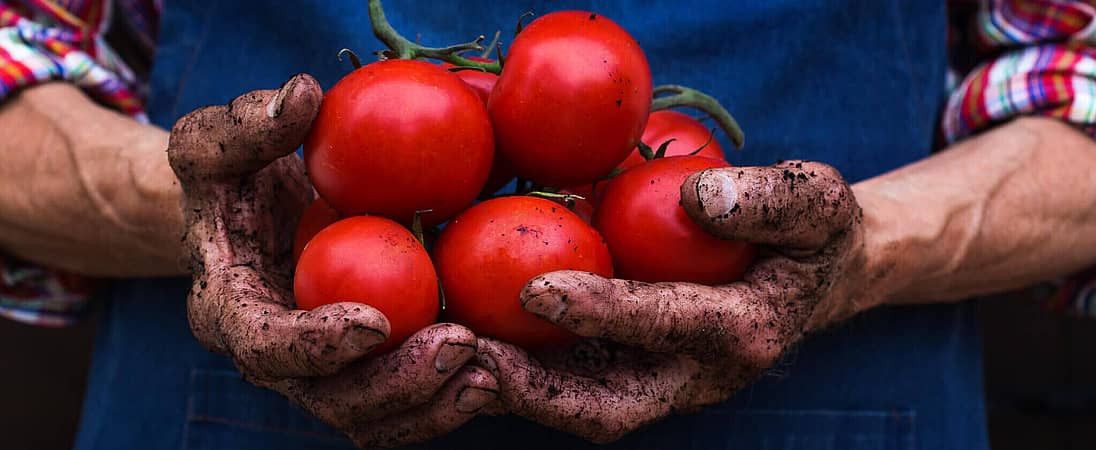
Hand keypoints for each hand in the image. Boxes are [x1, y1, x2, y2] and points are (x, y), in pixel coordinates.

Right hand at [169, 74, 496, 447]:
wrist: (255, 223)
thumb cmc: (234, 179)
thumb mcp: (216, 144)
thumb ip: (243, 125)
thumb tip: (301, 96)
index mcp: (234, 313)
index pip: (267, 347)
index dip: (317, 346)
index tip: (376, 322)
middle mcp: (279, 363)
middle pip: (333, 401)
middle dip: (398, 383)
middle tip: (460, 344)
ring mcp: (327, 376)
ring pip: (376, 417)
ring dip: (436, 404)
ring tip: (494, 374)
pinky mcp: (370, 373)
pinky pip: (409, 406)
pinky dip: (452, 399)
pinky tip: (504, 370)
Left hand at [476, 161, 878, 441]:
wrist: (808, 280)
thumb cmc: (809, 235)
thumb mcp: (815, 203)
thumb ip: (770, 199)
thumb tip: (696, 195)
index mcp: (741, 330)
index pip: (666, 326)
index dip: (603, 311)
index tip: (536, 286)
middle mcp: (694, 376)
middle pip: (609, 407)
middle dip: (536, 393)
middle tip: (468, 357)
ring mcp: (658, 384)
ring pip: (576, 409)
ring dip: (511, 392)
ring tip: (445, 355)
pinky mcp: (629, 375)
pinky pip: (566, 387)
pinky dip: (516, 372)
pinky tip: (463, 337)